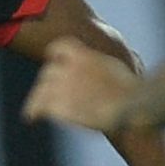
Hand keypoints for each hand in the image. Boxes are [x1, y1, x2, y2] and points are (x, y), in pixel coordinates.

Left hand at [22, 39, 141, 131]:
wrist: (133, 105)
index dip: (54, 56)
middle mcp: (70, 68)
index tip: (51, 62)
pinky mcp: (60, 105)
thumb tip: (109, 68)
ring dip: (37, 99)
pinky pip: (39, 106)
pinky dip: (33, 111)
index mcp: (84, 55)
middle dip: (46, 83)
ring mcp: (63, 86)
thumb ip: (100, 67)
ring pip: (40, 90)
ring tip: (33, 110)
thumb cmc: (133, 91)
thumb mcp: (116, 68)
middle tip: (44, 95)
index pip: (59, 48)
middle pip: (48, 73)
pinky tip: (31, 118)